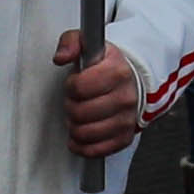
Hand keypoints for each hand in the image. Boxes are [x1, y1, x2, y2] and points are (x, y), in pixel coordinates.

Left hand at [57, 30, 144, 161]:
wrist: (131, 81)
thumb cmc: (107, 66)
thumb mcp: (88, 44)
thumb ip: (70, 43)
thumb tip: (61, 56)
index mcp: (117, 71)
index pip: (80, 87)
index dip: (71, 86)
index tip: (75, 83)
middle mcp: (125, 97)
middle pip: (81, 112)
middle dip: (70, 106)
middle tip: (75, 100)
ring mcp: (126, 120)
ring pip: (85, 133)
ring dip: (75, 126)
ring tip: (79, 115)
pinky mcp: (124, 138)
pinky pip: (95, 150)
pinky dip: (82, 145)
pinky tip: (81, 133)